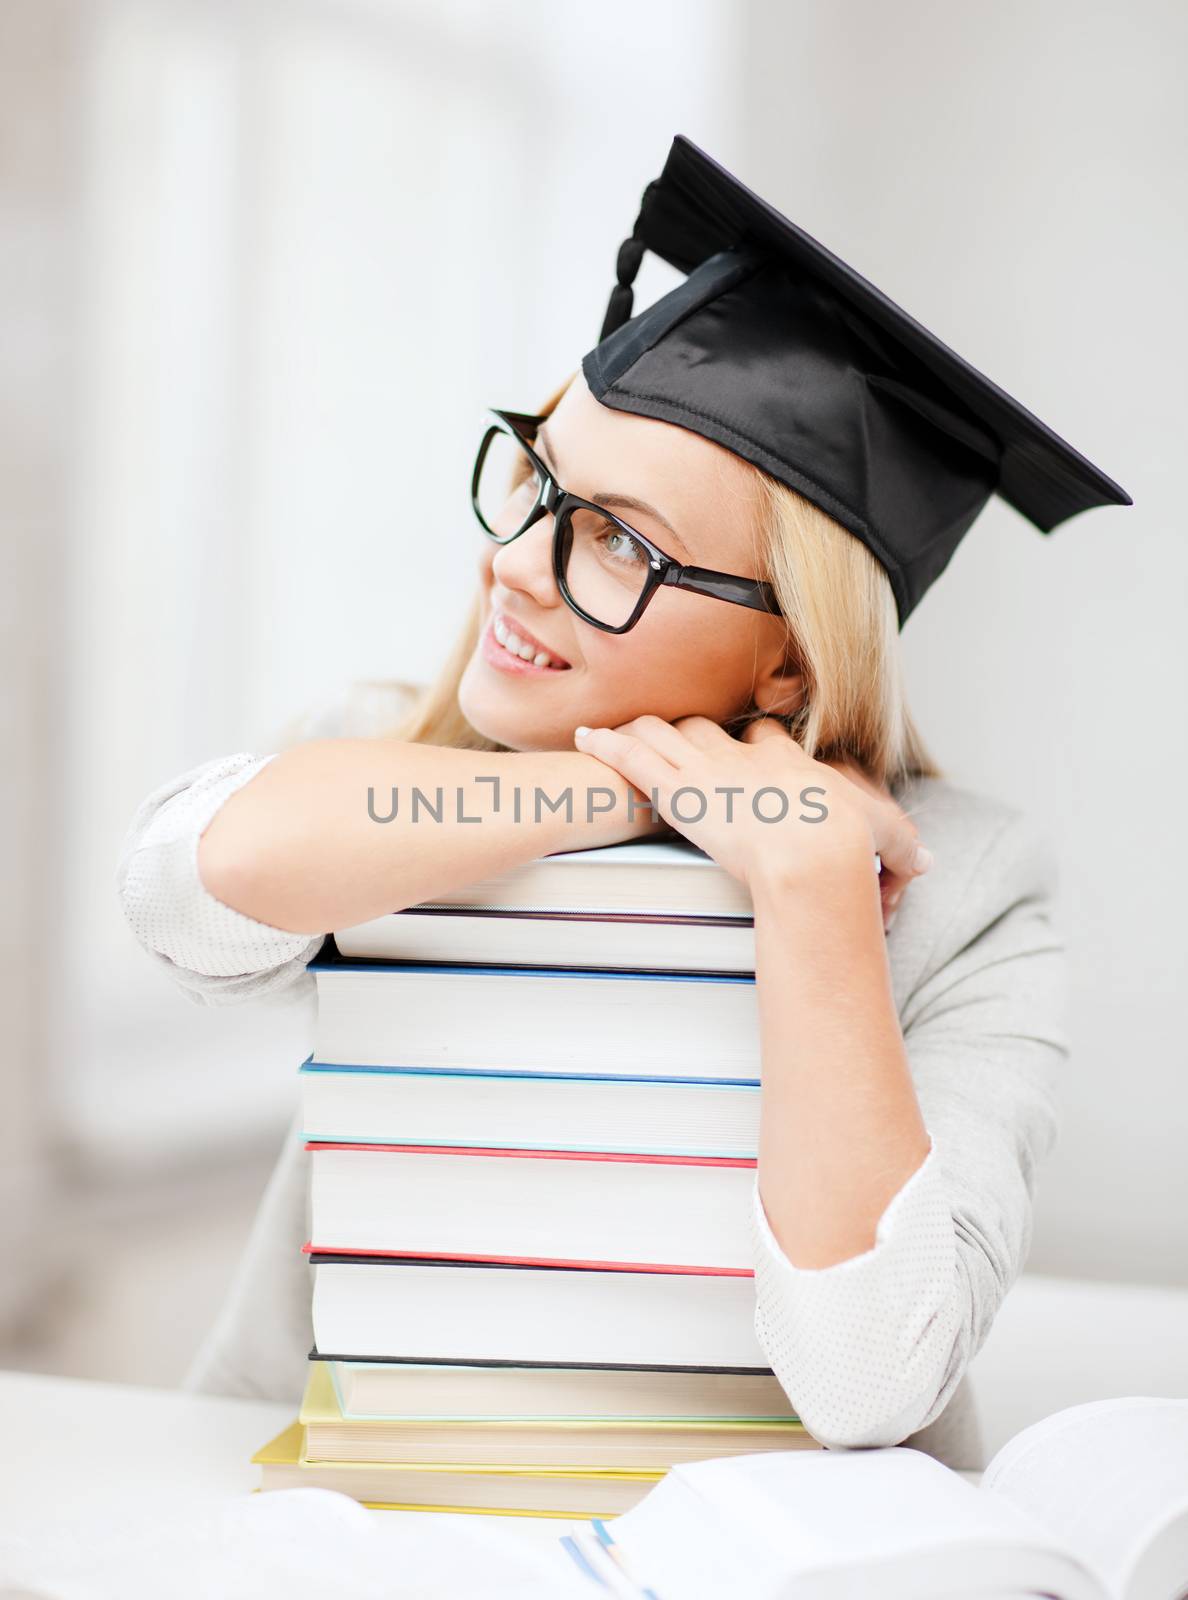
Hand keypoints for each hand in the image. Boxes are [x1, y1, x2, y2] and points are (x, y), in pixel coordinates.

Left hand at [574, 715, 930, 921]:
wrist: (813, 853)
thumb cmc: (848, 847)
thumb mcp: (886, 842)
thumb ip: (902, 848)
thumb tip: (924, 861)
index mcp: (790, 764)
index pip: (765, 738)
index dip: (755, 742)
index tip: (749, 749)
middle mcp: (745, 757)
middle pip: (706, 726)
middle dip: (688, 731)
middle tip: (670, 735)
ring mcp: (708, 769)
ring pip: (664, 732)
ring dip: (638, 730)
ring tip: (615, 729)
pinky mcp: (679, 789)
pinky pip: (632, 758)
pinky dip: (605, 745)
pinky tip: (583, 736)